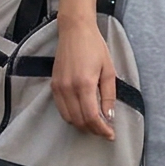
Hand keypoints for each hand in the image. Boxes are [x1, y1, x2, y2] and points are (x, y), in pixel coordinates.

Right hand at [51, 18, 117, 139]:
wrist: (75, 31)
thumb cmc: (94, 47)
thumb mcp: (108, 70)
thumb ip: (109, 95)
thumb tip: (109, 116)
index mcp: (84, 84)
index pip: (91, 117)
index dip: (101, 129)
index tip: (110, 134)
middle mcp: (68, 88)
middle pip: (79, 121)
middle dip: (93, 129)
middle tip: (105, 130)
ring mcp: (59, 87)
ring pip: (68, 118)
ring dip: (82, 124)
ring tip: (95, 123)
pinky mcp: (54, 85)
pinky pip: (61, 109)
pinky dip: (72, 116)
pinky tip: (82, 113)